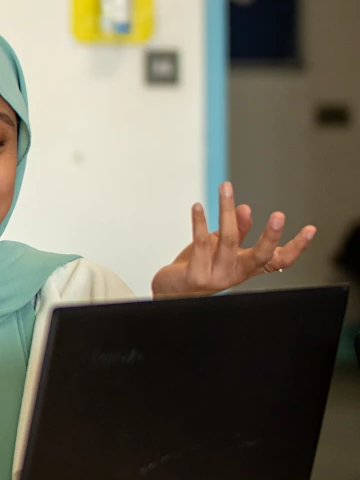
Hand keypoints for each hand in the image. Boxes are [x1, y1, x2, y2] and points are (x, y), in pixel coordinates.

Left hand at [151, 182, 316, 297]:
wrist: (168, 292)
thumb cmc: (196, 268)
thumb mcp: (219, 247)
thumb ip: (235, 231)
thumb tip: (246, 209)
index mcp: (245, 267)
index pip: (278, 261)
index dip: (295, 248)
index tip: (310, 229)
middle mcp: (235, 274)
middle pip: (259, 256)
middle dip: (270, 236)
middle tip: (279, 215)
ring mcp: (216, 277)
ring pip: (228, 240)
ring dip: (227, 211)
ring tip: (225, 188)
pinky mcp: (195, 276)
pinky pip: (200, 243)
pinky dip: (200, 222)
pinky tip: (198, 206)